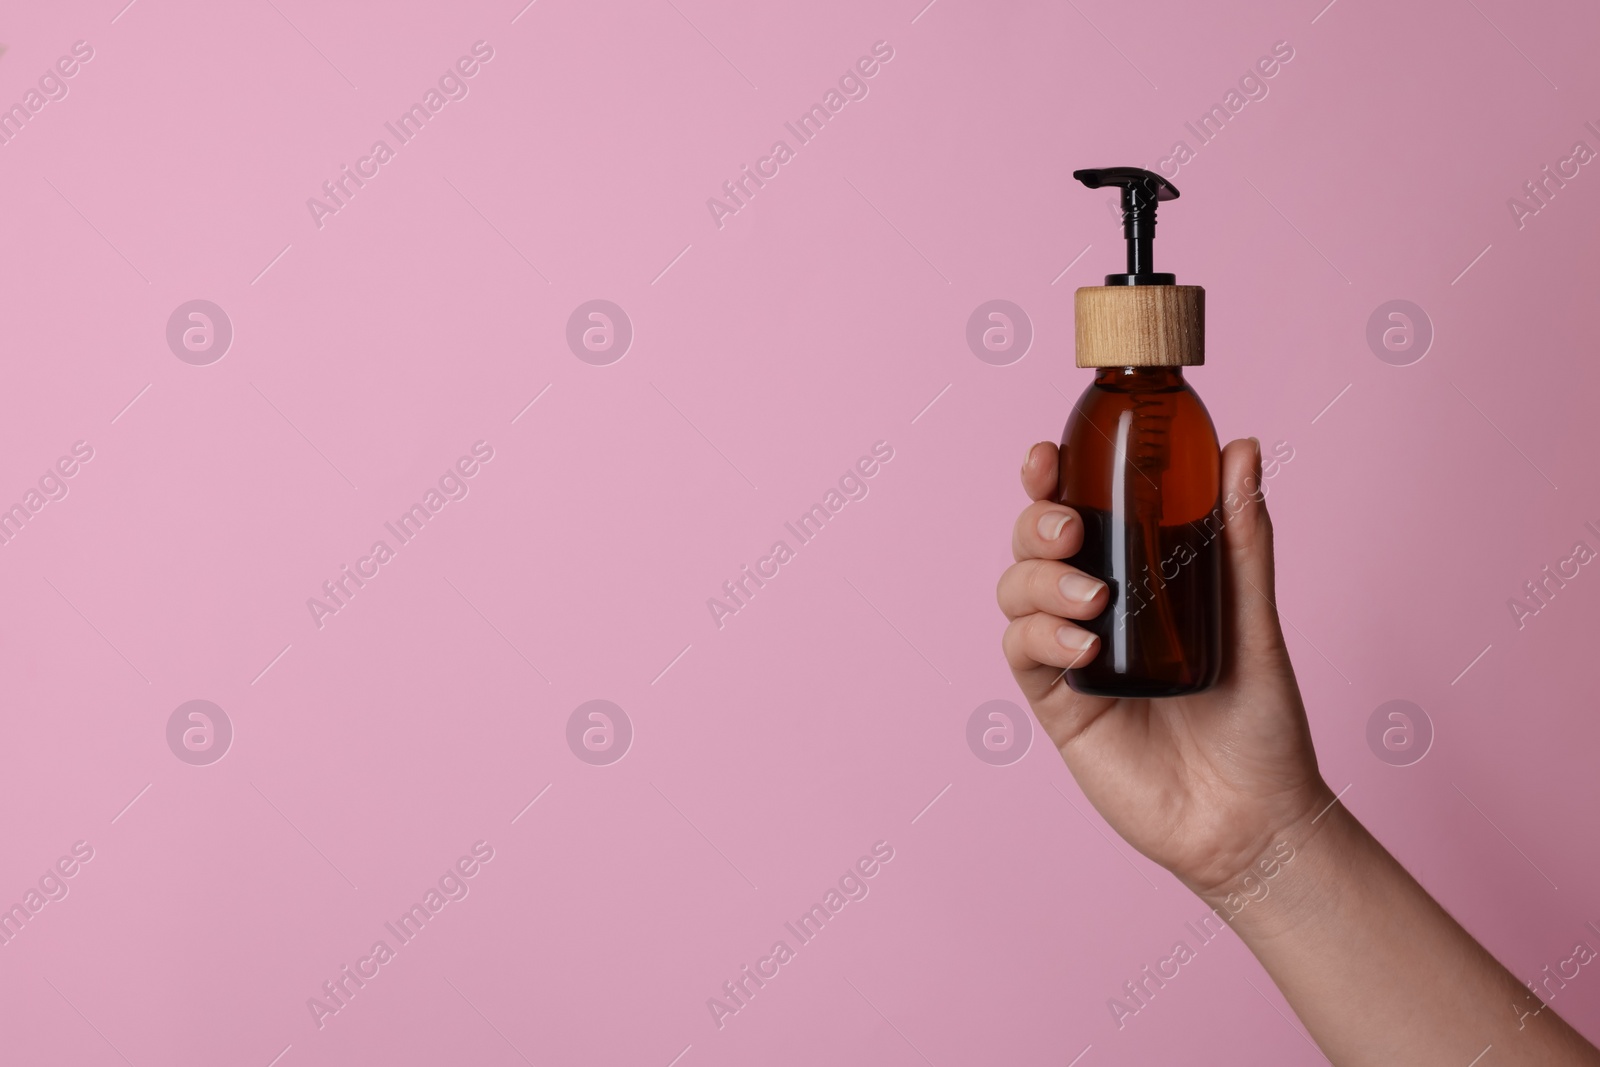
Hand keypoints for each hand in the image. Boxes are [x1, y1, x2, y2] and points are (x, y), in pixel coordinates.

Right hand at [998, 437, 1331, 895]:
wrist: (1255, 819)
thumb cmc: (1260, 723)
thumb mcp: (1253, 617)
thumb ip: (1242, 537)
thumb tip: (1245, 447)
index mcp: (1137, 577)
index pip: (1079, 511)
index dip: (1050, 479)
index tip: (1048, 454)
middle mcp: (1095, 610)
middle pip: (1033, 545)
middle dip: (1036, 524)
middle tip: (1070, 529)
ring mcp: (1071, 656)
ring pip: (1016, 592)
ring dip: (1039, 580)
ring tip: (1092, 596)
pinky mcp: (1059, 705)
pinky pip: (1024, 654)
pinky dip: (1042, 637)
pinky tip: (1081, 644)